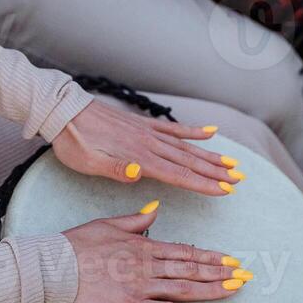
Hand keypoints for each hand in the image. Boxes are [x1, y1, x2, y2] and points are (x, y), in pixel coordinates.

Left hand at [52, 99, 243, 195]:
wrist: (63, 112)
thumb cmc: (73, 142)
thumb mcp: (86, 162)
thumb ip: (114, 169)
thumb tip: (137, 173)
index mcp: (137, 157)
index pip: (177, 174)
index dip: (202, 184)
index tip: (224, 190)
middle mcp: (147, 144)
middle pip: (189, 161)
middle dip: (215, 172)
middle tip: (239, 179)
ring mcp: (147, 132)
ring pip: (186, 146)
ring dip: (210, 156)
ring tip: (232, 163)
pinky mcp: (142, 125)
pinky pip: (173, 128)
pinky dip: (193, 131)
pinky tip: (210, 132)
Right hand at [64, 207, 249, 302]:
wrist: (55, 266)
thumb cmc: (77, 244)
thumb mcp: (108, 224)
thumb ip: (135, 219)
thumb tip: (155, 209)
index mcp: (143, 245)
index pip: (185, 251)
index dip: (210, 257)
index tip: (231, 259)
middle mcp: (148, 265)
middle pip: (191, 270)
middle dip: (221, 273)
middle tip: (245, 276)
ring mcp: (141, 286)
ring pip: (185, 288)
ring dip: (213, 290)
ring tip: (236, 290)